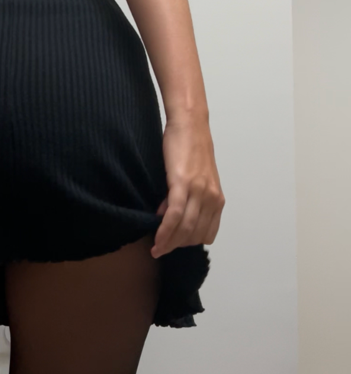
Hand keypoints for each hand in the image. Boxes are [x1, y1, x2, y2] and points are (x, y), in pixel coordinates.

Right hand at [151, 113, 224, 257]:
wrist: (189, 124)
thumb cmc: (190, 148)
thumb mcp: (194, 179)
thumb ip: (188, 198)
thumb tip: (169, 215)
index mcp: (217, 199)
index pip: (206, 234)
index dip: (189, 243)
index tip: (173, 243)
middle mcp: (212, 198)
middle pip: (195, 235)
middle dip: (177, 246)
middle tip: (160, 248)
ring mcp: (199, 191)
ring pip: (185, 229)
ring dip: (169, 242)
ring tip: (156, 247)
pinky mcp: (183, 184)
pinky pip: (175, 215)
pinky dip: (165, 231)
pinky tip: (157, 239)